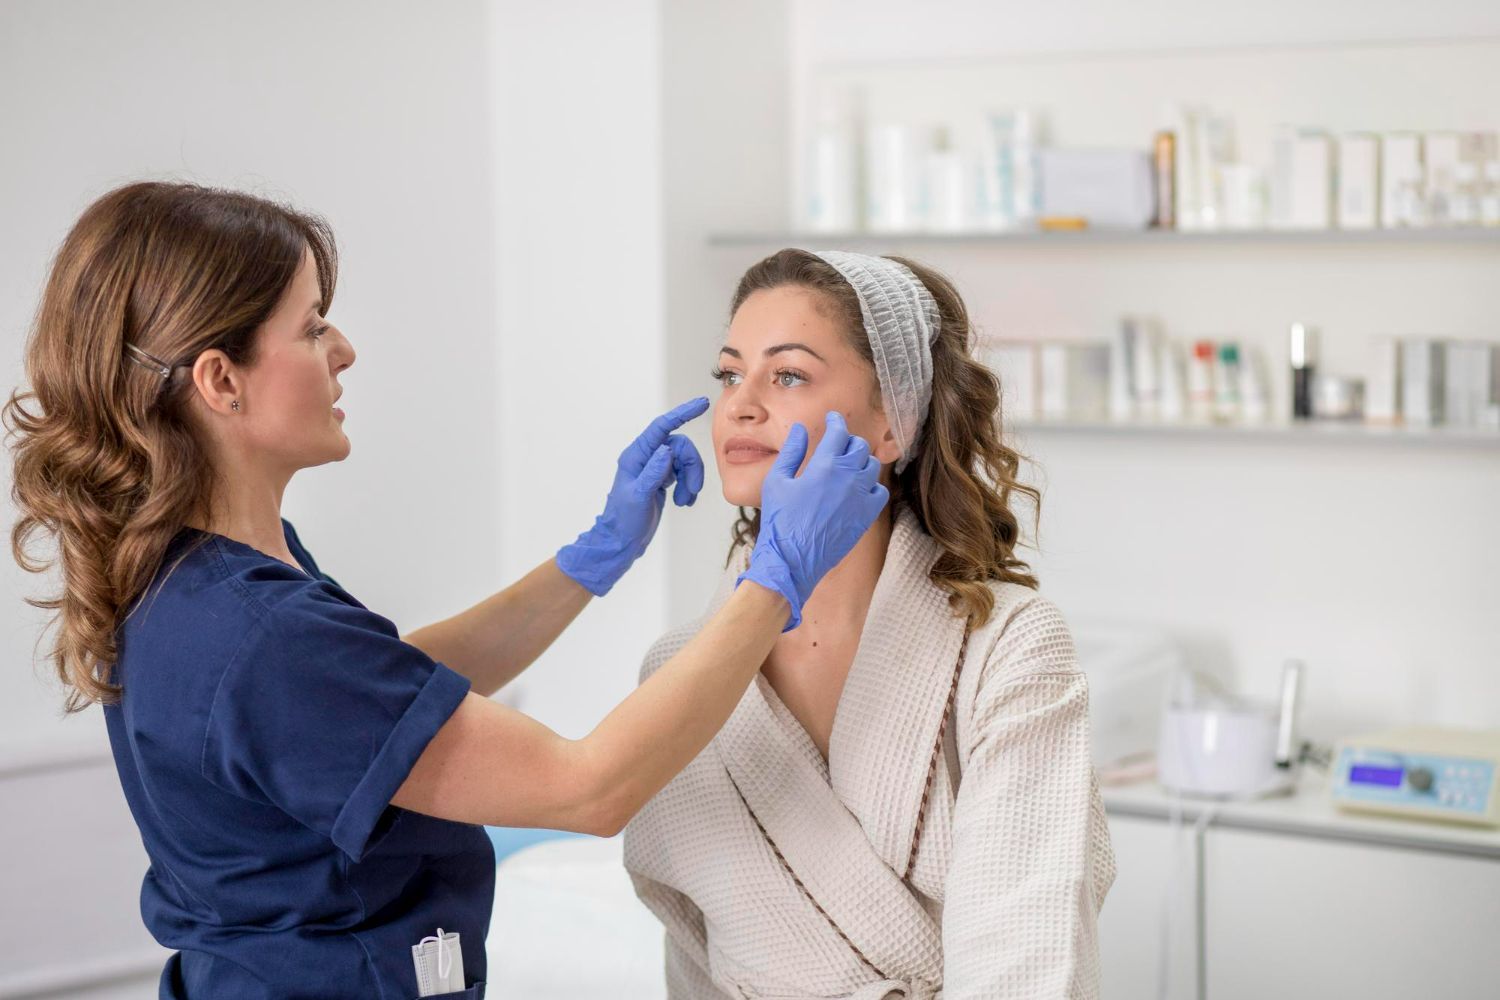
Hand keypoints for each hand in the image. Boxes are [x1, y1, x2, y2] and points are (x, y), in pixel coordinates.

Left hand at [556, 397, 708, 595]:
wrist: (621, 542)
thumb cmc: (623, 520)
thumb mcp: (638, 496)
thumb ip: (652, 472)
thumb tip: (667, 449)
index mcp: (636, 456)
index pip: (661, 428)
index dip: (681, 414)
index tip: (701, 404)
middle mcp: (646, 458)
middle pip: (680, 447)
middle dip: (692, 467)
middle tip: (693, 490)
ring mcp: (655, 469)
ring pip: (684, 461)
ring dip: (691, 480)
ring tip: (685, 500)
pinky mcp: (663, 480)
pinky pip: (684, 474)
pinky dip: (689, 486)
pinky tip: (684, 501)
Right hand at [737, 412, 888, 629]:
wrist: (792, 560)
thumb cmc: (780, 521)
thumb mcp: (777, 481)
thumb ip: (791, 452)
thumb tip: (800, 430)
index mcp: (824, 465)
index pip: (839, 432)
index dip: (836, 421)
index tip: (832, 419)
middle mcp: (848, 477)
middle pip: (859, 446)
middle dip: (848, 440)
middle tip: (838, 444)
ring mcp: (861, 497)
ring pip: (871, 466)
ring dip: (860, 460)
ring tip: (847, 464)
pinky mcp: (866, 516)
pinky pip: (879, 491)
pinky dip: (871, 485)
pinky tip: (858, 488)